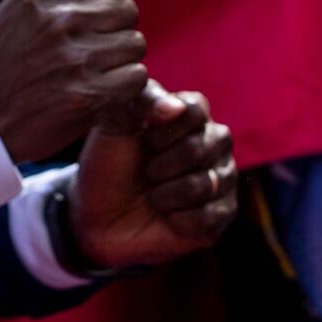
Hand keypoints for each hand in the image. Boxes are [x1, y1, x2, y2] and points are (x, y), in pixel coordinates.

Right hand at [0, 0, 147, 162]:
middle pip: (129, 11)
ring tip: (96, 71)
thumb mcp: (17, 12)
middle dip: (118, 30)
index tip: (99, 20)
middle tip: (97, 50)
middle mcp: (59, 19)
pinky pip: (136, 77)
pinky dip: (125, 86)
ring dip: (122, 60)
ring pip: (136, 44)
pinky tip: (102, 90)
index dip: (113, 1)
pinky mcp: (88, 95)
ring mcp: (74, 58)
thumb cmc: (5, 63)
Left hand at [70, 87, 238, 271]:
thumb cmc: (110, 164)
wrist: (99, 214)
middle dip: (162, 166)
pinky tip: (168, 216)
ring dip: (166, 195)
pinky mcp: (222, 214)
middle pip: (202, 147)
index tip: (145, 142)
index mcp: (192, 115)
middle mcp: (214, 142)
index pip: (196, 110)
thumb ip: (140, 101)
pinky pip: (210, 216)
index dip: (163, 132)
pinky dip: (178, 220)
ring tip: (154, 196)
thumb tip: (175, 108)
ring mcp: (222, 178)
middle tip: (147, 173)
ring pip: (205, 184)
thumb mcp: (114, 124)